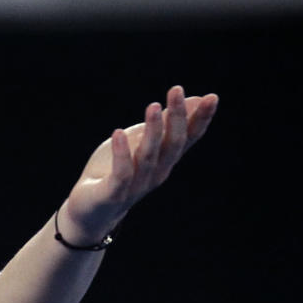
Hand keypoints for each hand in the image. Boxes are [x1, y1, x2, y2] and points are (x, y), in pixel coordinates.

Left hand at [59, 85, 218, 243]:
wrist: (91, 211)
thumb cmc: (116, 171)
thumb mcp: (140, 142)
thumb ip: (164, 124)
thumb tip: (195, 98)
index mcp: (165, 161)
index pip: (188, 138)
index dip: (201, 119)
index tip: (212, 97)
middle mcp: (157, 173)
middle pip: (172, 145)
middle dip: (177, 118)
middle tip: (177, 90)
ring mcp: (136, 185)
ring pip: (148, 157)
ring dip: (152, 131)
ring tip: (153, 106)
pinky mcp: (114, 194)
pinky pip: (121, 173)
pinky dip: (121, 154)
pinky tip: (118, 133)